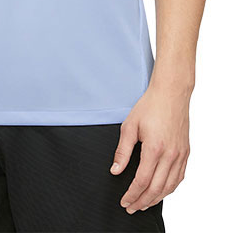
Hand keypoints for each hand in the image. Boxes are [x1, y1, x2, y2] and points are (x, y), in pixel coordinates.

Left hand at [109, 82, 190, 213]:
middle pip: (156, 189)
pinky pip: (179, 178)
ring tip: (144, 204)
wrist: (171, 93)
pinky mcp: (185, 152)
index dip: (132, 194)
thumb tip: (115, 170)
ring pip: (169, 187)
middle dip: (142, 201)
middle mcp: (170, 155)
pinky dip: (169, 189)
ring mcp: (180, 155)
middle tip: (131, 207)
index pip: (142, 181)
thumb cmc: (150, 106)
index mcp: (154, 148)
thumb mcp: (129, 126)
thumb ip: (122, 151)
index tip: (124, 201)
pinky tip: (161, 191)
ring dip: (156, 199)